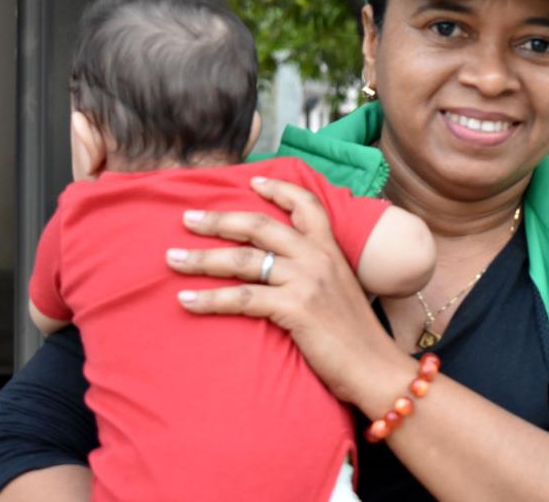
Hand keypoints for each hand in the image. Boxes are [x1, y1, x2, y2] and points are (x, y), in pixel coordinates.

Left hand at [166, 176, 410, 404]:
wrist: (376, 367)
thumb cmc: (357, 338)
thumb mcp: (341, 293)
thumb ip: (317, 276)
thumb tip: (284, 274)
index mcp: (331, 250)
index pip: (306, 205)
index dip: (278, 190)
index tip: (253, 181)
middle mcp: (318, 258)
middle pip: (259, 226)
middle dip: (219, 221)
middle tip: (188, 219)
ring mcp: (306, 281)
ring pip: (243, 260)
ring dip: (202, 259)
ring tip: (172, 259)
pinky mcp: (295, 308)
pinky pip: (242, 298)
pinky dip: (209, 300)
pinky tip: (186, 301)